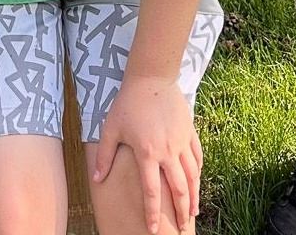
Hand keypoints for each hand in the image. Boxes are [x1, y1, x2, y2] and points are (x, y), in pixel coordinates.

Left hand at [92, 76, 200, 233]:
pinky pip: (197, 156)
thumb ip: (104, 155)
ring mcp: (182, 142)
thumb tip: (96, 179)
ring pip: (193, 176)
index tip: (153, 230)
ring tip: (193, 213)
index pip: (152, 192)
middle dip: (181, 212)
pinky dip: (198, 172)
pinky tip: (197, 181)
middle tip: (181, 228)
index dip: (153, 213)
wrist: (151, 77)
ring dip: (194, 196)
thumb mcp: (111, 128)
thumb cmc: (128, 103)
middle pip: (179, 189)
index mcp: (148, 153)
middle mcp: (168, 151)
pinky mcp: (190, 131)